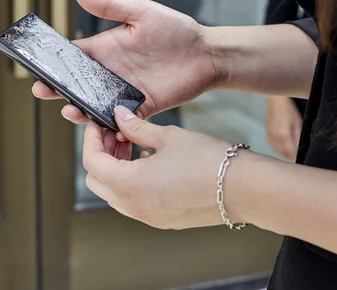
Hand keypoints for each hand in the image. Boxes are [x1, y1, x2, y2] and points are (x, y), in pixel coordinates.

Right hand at [33, 0, 215, 131]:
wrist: (206, 53)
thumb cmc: (176, 29)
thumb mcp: (141, 12)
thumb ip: (109, 7)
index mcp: (106, 49)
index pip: (74, 57)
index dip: (54, 62)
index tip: (36, 66)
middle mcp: (111, 72)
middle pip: (77, 84)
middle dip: (58, 89)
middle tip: (40, 91)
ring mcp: (123, 92)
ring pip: (93, 105)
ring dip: (78, 109)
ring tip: (68, 110)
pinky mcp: (140, 108)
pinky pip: (118, 120)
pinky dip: (105, 124)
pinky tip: (95, 124)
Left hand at [81, 106, 252, 229]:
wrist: (244, 189)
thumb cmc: (209, 161)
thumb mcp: (168, 136)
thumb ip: (137, 128)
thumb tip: (120, 117)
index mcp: (130, 185)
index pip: (93, 162)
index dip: (91, 140)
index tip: (99, 125)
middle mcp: (134, 207)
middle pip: (97, 181)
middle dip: (101, 155)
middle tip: (116, 134)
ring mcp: (148, 217)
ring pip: (114, 194)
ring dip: (115, 169)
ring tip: (133, 145)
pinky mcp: (162, 221)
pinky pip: (134, 203)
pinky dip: (131, 183)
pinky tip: (148, 162)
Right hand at [266, 96, 301, 160]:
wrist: (275, 101)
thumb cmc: (288, 110)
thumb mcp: (297, 122)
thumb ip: (297, 136)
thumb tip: (298, 147)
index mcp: (283, 136)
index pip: (289, 152)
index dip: (294, 158)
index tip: (299, 162)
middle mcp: (275, 138)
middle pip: (281, 153)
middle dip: (288, 157)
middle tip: (295, 159)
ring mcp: (269, 135)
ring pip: (275, 150)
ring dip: (282, 154)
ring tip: (289, 156)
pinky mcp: (267, 133)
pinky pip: (271, 145)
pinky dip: (277, 149)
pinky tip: (281, 149)